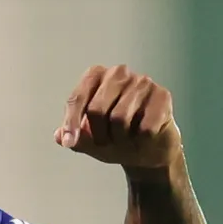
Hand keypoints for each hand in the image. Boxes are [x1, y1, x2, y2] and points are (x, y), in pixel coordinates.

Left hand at [55, 64, 179, 169]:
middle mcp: (119, 72)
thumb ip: (74, 137)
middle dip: (99, 135)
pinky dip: (142, 140)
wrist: (149, 151)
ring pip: (120, 119)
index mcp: (96, 76)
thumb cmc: (117, 139)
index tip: (69, 142)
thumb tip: (59, 137)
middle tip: (108, 141)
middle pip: (96, 110)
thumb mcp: (91, 142)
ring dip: (121, 139)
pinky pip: (145, 128)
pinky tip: (146, 136)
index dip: (71, 123)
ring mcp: (142, 81)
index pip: (77, 98)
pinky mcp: (163, 95)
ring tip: (127, 138)